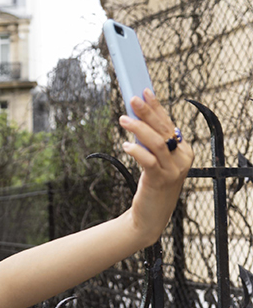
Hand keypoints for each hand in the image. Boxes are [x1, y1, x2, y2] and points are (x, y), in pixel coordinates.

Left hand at [120, 89, 193, 243]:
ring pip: (157, 142)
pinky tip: (125, 145)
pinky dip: (137, 151)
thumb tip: (135, 118)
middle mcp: (183, 159)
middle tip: (133, 99)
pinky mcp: (161, 180)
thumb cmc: (151, 184)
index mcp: (184, 150)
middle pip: (164, 129)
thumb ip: (150, 142)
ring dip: (139, 128)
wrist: (150, 216)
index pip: (169, 123)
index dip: (157, 107)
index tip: (145, 91)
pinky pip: (149, 161)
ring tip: (123, 119)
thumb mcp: (154, 160)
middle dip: (148, 112)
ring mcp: (174, 170)